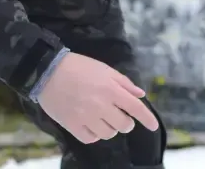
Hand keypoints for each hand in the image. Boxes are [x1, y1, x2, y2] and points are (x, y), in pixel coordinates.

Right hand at [38, 53, 158, 143]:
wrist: (49, 72)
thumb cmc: (80, 67)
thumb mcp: (105, 69)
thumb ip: (125, 83)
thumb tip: (141, 95)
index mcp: (111, 89)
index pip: (136, 108)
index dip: (148, 119)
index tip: (154, 127)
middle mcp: (101, 106)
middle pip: (124, 125)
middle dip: (126, 122)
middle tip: (120, 114)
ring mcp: (87, 118)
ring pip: (109, 134)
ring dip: (111, 128)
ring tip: (104, 117)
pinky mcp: (73, 126)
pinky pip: (92, 139)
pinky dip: (95, 134)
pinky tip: (93, 125)